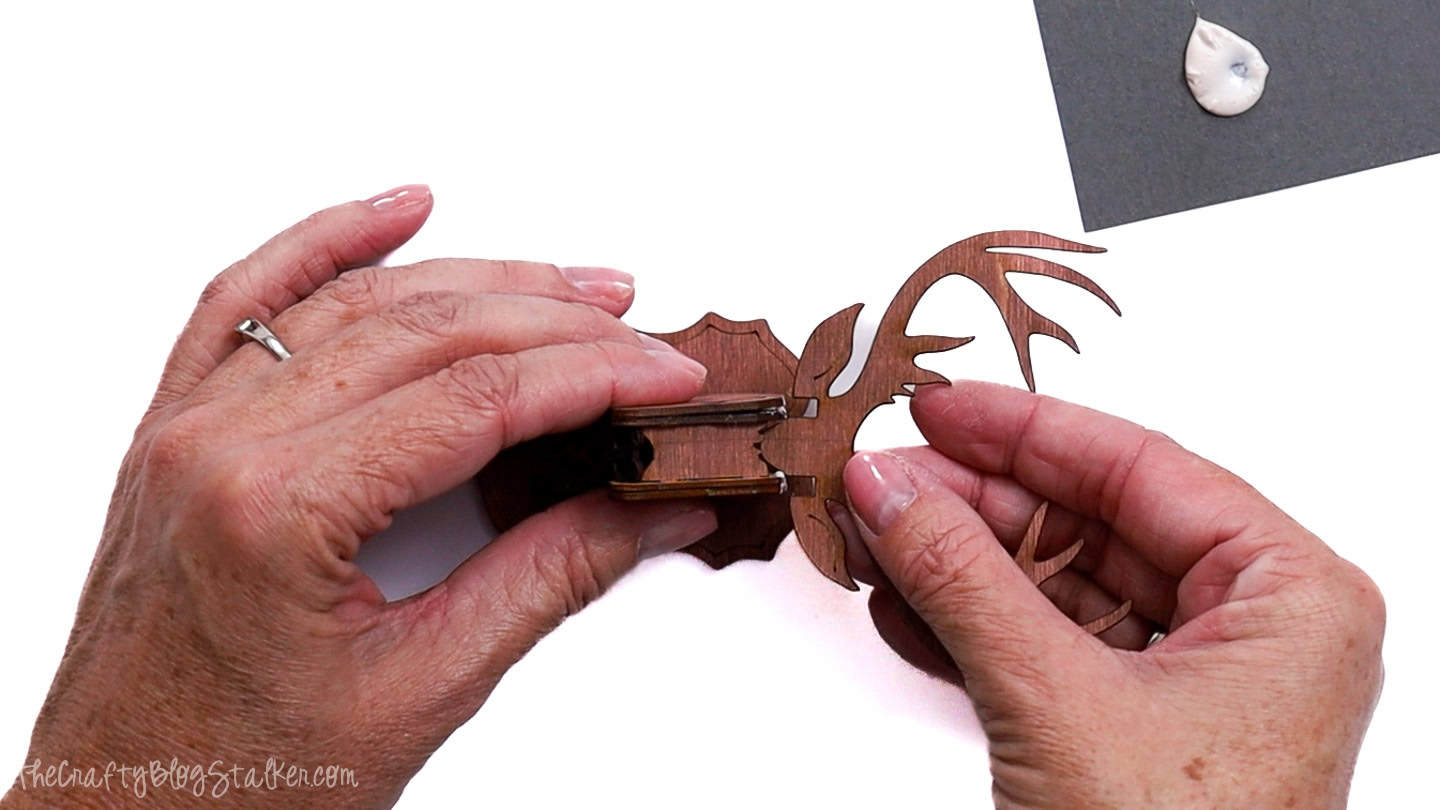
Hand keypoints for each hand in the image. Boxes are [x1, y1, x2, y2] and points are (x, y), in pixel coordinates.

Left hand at [4, 186, 717, 808]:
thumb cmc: (241, 780)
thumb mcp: (423, 689)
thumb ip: (550, 580)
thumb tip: (654, 511)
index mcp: (277, 511)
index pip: (474, 399)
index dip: (590, 376)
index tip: (664, 374)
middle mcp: (218, 446)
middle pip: (425, 333)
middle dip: (553, 321)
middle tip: (640, 332)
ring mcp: (187, 428)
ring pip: (352, 303)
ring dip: (473, 277)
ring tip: (567, 283)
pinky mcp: (176, 430)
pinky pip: (245, 302)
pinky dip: (326, 242)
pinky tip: (396, 209)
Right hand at [842, 382, 1383, 807]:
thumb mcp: (1055, 701)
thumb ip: (964, 578)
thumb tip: (891, 487)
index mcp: (1290, 595)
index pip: (1141, 467)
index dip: (1026, 431)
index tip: (939, 408)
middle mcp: (1253, 628)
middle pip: (1093, 522)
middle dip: (977, 503)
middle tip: (887, 476)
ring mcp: (1194, 679)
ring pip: (1060, 584)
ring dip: (961, 563)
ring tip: (879, 532)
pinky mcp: (1136, 726)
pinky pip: (1047, 645)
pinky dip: (973, 625)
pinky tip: (905, 602)